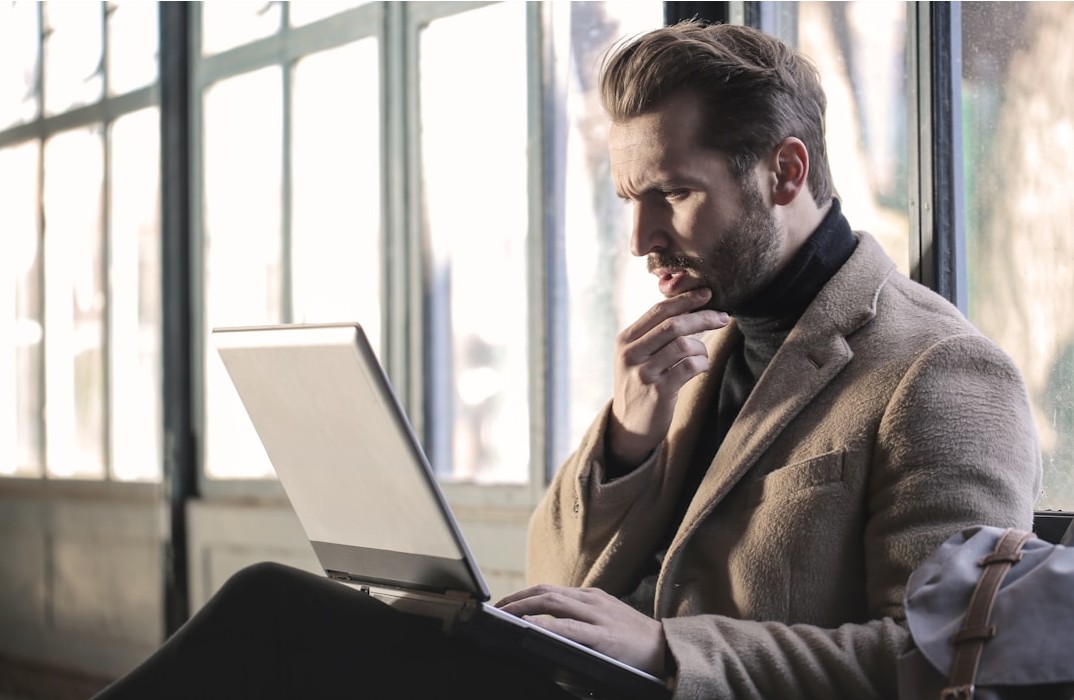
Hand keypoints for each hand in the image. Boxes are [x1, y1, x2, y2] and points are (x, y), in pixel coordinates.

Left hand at [496, 585, 667, 676]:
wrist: (668, 649)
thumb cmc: (635, 638)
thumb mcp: (607, 618)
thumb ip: (581, 617)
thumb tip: (549, 623)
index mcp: (591, 597)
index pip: (549, 589)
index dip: (523, 594)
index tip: (504, 603)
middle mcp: (592, 601)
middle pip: (546, 592)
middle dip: (517, 599)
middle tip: (496, 610)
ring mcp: (599, 616)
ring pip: (553, 604)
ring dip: (524, 608)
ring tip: (504, 616)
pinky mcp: (604, 636)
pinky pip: (570, 628)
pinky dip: (547, 625)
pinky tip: (531, 628)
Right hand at [608, 287, 728, 467]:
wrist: (628, 426)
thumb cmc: (640, 385)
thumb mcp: (636, 357)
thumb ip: (654, 335)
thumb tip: (689, 307)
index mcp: (626, 340)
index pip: (659, 311)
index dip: (685, 300)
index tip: (707, 294)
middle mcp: (631, 354)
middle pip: (673, 325)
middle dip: (703, 317)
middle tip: (723, 317)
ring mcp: (643, 373)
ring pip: (684, 345)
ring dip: (702, 348)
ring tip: (703, 356)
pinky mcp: (658, 392)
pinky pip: (690, 367)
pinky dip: (702, 364)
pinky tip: (701, 368)